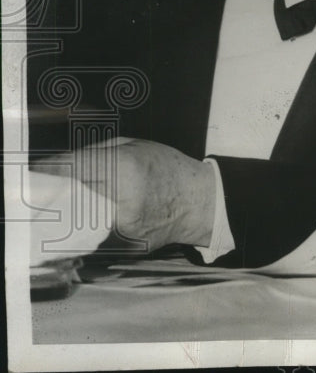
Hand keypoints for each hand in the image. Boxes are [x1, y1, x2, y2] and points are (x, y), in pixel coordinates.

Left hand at [32, 138, 215, 251]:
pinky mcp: (127, 244)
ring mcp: (124, 226)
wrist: (200, 202)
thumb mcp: (139, 146)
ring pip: (82, 218)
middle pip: (74, 194)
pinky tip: (100, 218)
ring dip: (76, 210)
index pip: (76, 168)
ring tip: (81, 200)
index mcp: (126, 168)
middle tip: (56, 186)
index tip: (39, 170)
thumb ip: (101, 152)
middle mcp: (122, 198)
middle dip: (63, 189)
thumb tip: (66, 163)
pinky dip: (93, 226)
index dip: (53, 168)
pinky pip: (98, 233)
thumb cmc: (170, 169)